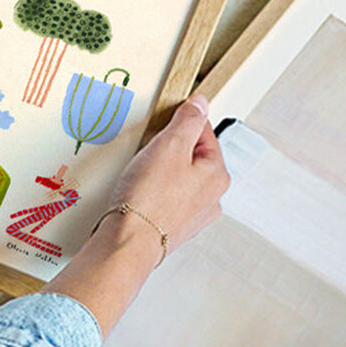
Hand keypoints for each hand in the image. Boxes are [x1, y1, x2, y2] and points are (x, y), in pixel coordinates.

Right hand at [40, 94, 228, 337]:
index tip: (163, 123)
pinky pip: (164, 196)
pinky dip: (152, 190)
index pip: (204, 132)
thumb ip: (188, 120)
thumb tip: (201, 103)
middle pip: (190, 155)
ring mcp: (192, 214)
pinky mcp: (172, 225)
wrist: (128, 243)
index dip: (180, 122)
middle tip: (149, 150)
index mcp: (217, 175)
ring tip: (139, 172)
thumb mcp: (170, 145)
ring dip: (159, 169)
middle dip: (167, 148)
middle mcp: (211, 197)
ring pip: (177, 176)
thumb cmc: (149, 198)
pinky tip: (138, 190)